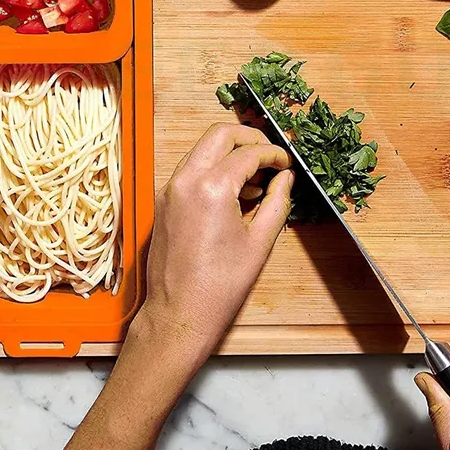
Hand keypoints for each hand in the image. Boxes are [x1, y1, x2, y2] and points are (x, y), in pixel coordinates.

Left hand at [141, 123, 293, 356]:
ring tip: (256, 179)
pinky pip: (191, 169)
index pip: (248, 153)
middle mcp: (186, 180)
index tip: (286, 164)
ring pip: (203, 148)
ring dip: (230, 153)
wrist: (178, 315)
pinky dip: (213, 168)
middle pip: (220, 134)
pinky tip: (234, 192)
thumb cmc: (219, 287)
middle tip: (271, 156)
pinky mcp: (163, 201)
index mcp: (212, 188)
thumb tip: (285, 179)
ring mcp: (170, 189)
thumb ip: (277, 202)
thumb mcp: (259, 243)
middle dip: (249, 139)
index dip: (273, 154)